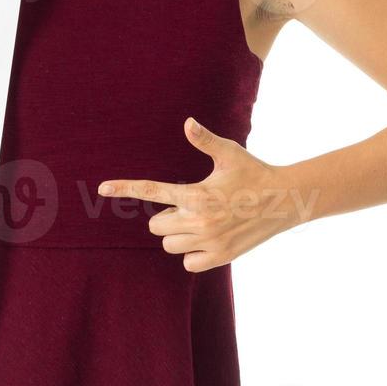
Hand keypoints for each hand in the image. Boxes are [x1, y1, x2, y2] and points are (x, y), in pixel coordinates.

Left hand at [97, 117, 309, 271]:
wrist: (284, 201)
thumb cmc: (253, 173)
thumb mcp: (230, 153)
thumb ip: (204, 140)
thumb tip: (187, 122)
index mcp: (196, 194)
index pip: (151, 190)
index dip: (124, 187)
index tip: (102, 188)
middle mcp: (199, 221)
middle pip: (156, 226)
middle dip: (167, 217)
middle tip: (190, 206)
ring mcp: (210, 242)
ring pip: (170, 245)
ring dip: (177, 235)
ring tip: (200, 221)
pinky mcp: (220, 258)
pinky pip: (188, 263)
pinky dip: (192, 254)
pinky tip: (208, 239)